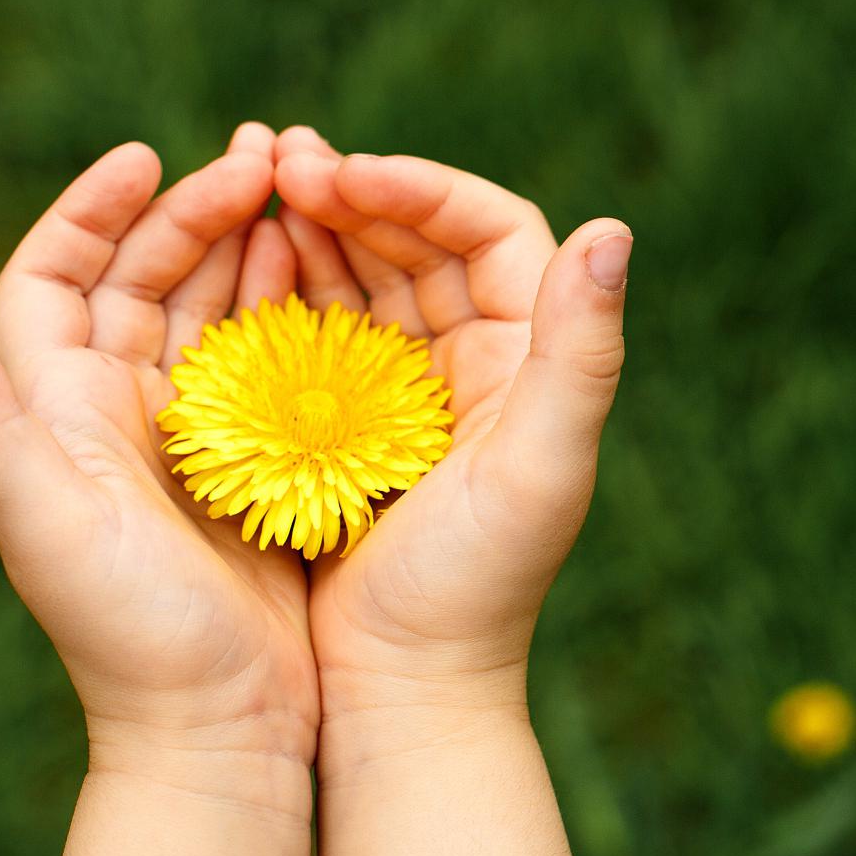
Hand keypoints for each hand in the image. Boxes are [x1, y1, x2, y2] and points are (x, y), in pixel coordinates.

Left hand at [0, 125, 318, 778]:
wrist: (225, 727)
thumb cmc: (130, 637)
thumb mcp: (49, 525)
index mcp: (56, 414)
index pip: (49, 281)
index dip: (87, 211)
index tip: (147, 157)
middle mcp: (113, 413)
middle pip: (141, 279)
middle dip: (195, 210)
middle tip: (264, 159)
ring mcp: (188, 436)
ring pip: (210, 308)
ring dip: (250, 245)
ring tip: (304, 191)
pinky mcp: (254, 461)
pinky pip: (270, 357)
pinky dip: (294, 305)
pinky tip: (334, 275)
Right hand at [269, 127, 630, 735]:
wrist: (404, 691)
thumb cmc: (477, 586)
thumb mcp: (540, 465)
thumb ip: (584, 349)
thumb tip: (614, 227)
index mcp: (532, 356)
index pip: (491, 231)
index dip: (423, 188)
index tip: (347, 172)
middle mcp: (482, 359)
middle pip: (424, 240)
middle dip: (357, 193)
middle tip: (284, 163)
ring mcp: (415, 388)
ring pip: (369, 274)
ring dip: (318, 226)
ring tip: (255, 188)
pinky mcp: (354, 420)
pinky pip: (322, 326)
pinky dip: (287, 285)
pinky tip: (241, 260)